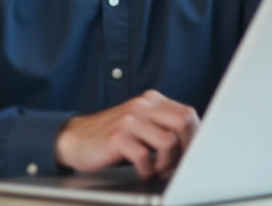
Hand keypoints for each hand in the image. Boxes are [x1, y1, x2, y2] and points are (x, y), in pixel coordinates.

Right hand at [54, 90, 199, 178]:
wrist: (75, 138)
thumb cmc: (112, 135)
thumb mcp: (140, 123)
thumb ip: (163, 125)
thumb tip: (194, 144)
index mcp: (151, 100)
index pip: (188, 114)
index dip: (196, 137)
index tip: (194, 155)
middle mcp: (142, 105)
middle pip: (184, 123)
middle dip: (187, 150)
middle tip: (177, 165)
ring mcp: (129, 120)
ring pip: (168, 142)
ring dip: (166, 163)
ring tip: (156, 169)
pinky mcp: (117, 137)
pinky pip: (145, 157)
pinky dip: (147, 170)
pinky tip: (141, 171)